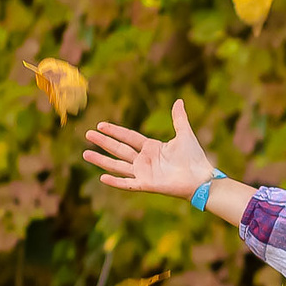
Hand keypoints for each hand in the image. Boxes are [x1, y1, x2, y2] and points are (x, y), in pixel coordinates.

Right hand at [83, 97, 217, 200]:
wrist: (201, 178)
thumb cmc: (194, 158)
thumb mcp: (184, 134)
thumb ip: (179, 118)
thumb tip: (178, 101)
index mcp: (151, 148)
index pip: (128, 137)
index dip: (115, 131)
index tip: (100, 125)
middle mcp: (144, 160)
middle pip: (119, 149)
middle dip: (103, 141)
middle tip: (87, 134)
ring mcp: (143, 173)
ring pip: (117, 165)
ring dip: (101, 160)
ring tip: (85, 154)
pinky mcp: (146, 184)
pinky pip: (127, 183)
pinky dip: (115, 182)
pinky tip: (101, 178)